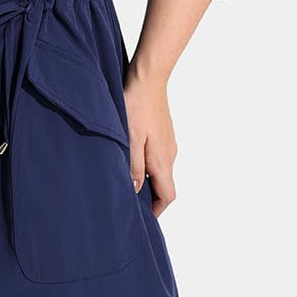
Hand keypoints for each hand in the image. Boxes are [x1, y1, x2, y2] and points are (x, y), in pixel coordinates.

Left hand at [122, 67, 177, 218]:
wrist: (149, 77)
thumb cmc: (136, 105)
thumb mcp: (129, 139)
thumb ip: (133, 166)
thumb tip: (135, 190)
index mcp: (162, 160)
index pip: (167, 196)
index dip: (156, 211)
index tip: (143, 219)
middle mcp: (170, 154)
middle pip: (165, 185)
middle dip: (150, 198)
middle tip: (130, 202)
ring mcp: (168, 142)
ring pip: (161, 169)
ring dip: (148, 180)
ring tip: (126, 181)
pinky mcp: (163, 132)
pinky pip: (159, 155)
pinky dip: (148, 164)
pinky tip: (131, 157)